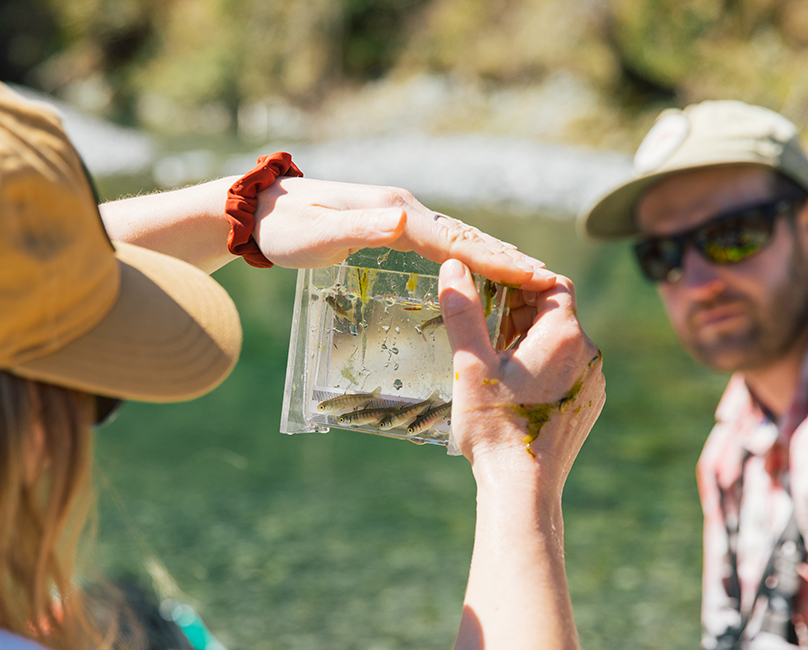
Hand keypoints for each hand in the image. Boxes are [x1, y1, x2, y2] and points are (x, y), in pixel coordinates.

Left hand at [253, 178, 557, 291]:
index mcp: (396, 211)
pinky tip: (484, 275)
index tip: (531, 275)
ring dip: (497, 258)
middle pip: (467, 237)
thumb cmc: (284, 228)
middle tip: (550, 280)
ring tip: (533, 276)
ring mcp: (401, 217)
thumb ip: (359, 231)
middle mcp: (405, 209)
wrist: (258, 211)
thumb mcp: (318, 234)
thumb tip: (406, 224)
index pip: (454, 241)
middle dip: (509, 259)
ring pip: (459, 240)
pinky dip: (471, 259)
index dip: (494, 260)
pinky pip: (443, 247)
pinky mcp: (393, 229)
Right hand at [439, 259, 604, 483]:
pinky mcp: (587, 405)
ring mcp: (592, 383)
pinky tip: (513, 387)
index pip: (551, 283)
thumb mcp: (471, 364)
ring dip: (529, 342)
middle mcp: (588, 355)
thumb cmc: (496, 425)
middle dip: (520, 313)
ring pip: (560, 344)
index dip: (520, 281)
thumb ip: (463, 311)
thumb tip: (453, 265)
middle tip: (484, 325)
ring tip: (494, 359)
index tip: (490, 291)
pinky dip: (542, 368)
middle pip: (556, 313)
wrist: (523, 487)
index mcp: (565, 336)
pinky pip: (566, 371)